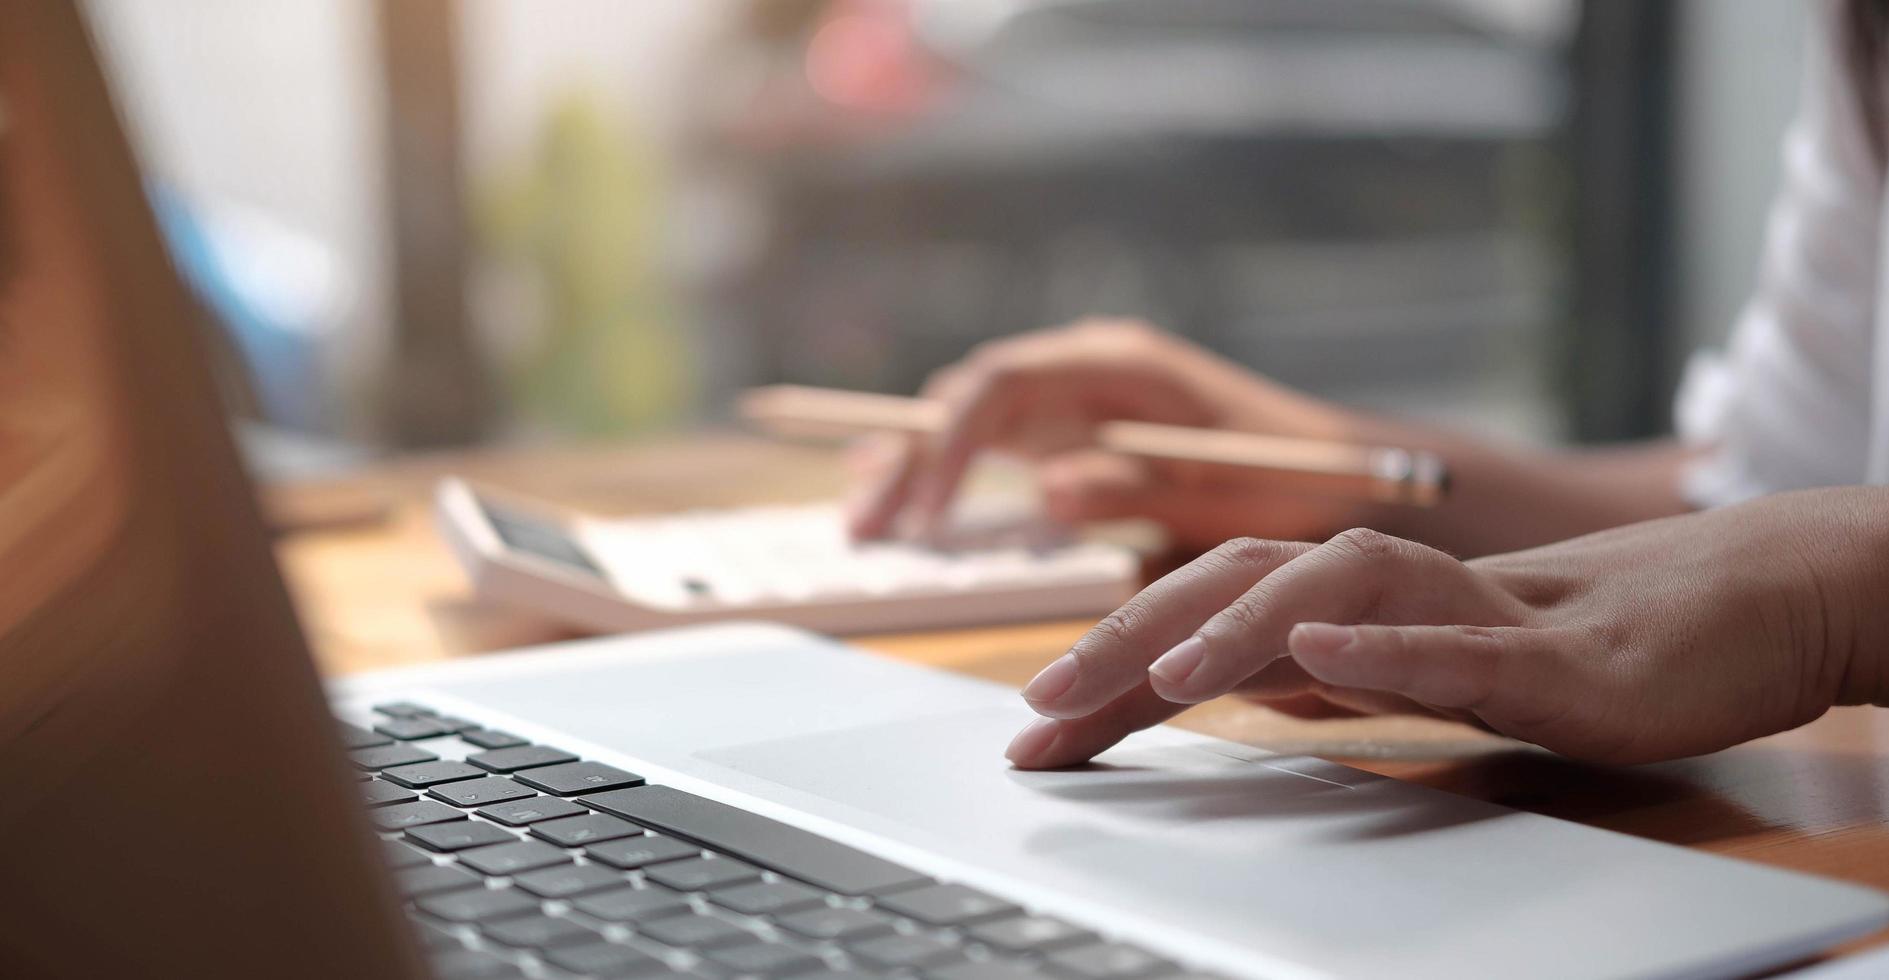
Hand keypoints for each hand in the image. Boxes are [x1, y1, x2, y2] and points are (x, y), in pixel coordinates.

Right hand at [845, 319, 1371, 547]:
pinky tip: (901, 504)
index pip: (1002, 384)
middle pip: (966, 398)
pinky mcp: (1075, 436)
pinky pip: (993, 446)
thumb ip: (1132, 483)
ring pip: (968, 421)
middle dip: (909, 458)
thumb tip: (1048, 486)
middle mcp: (1083, 370)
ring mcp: (1076, 401)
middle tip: (866, 525)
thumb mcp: (1220, 487)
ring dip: (913, 468)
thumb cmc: (1295, 478)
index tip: (927, 510)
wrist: (1348, 476)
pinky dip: (945, 474)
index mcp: (1116, 364)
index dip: (950, 442)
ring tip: (864, 523)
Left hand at [1004, 487, 1888, 767]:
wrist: (1713, 615)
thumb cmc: (1544, 646)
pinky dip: (1382, 645)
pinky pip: (1456, 642)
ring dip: (1238, 629)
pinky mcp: (1545, 652)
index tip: (1034, 733)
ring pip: (1332, 591)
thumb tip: (1199, 684)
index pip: (1203, 621)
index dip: (1110, 669)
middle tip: (1046, 705)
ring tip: (1164, 675)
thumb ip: (1306, 672)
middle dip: (1130, 642)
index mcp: (1341, 602)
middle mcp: (1383, 590)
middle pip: (1234, 586)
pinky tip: (1317, 654)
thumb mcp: (1400, 672)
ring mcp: (1462, 610)